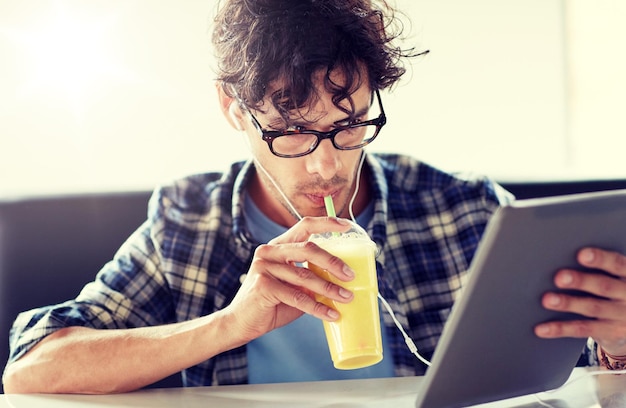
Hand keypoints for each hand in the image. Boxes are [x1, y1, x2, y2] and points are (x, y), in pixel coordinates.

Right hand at [225, 216, 354, 341]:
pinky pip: (298, 296)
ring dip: (329, 288)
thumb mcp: (294, 286)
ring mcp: (264, 267)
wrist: (240, 323)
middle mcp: (269, 252)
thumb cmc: (271, 304)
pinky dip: (317, 307)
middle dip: (333, 262)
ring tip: (347, 297)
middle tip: (350, 275)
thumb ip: (311, 278)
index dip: (326, 224)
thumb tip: (343, 279)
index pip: (304, 226)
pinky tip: (331, 314)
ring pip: (305, 275)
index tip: (347, 227)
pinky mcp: (263, 286)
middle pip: (308, 248)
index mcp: (278, 246)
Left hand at [535, 247, 625, 355]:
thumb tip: (560, 256)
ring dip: (568, 303)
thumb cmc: (617, 287)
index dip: (600, 259)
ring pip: (592, 308)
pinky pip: (582, 330)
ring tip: (547, 300)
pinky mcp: (610, 333)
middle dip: (581, 281)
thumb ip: (600, 267)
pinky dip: (560, 329)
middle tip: (559, 277)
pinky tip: (542, 328)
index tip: (581, 255)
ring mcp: (621, 317)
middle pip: (604, 286)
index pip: (617, 264)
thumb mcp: (617, 276)